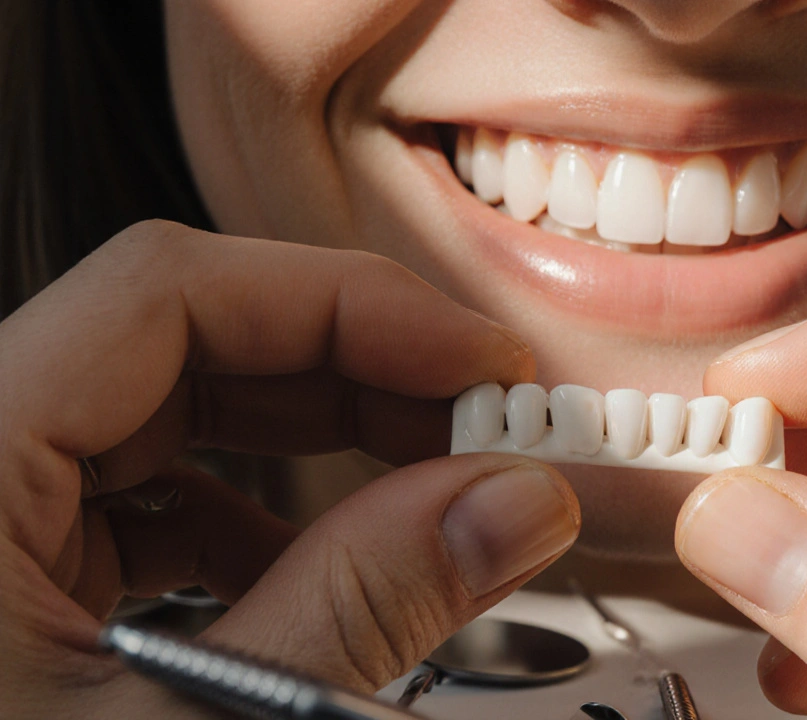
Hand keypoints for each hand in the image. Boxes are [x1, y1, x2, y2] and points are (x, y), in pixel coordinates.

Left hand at [0, 221, 579, 716]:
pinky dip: (251, 515)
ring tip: (430, 485)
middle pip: (180, 346)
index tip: (477, 362)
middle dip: (353, 371)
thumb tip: (510, 503)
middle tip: (485, 423)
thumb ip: (362, 606)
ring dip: (314, 440)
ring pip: (166, 417)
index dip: (345, 304)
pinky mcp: (4, 587)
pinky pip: (141, 501)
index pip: (165, 297)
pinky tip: (320, 568)